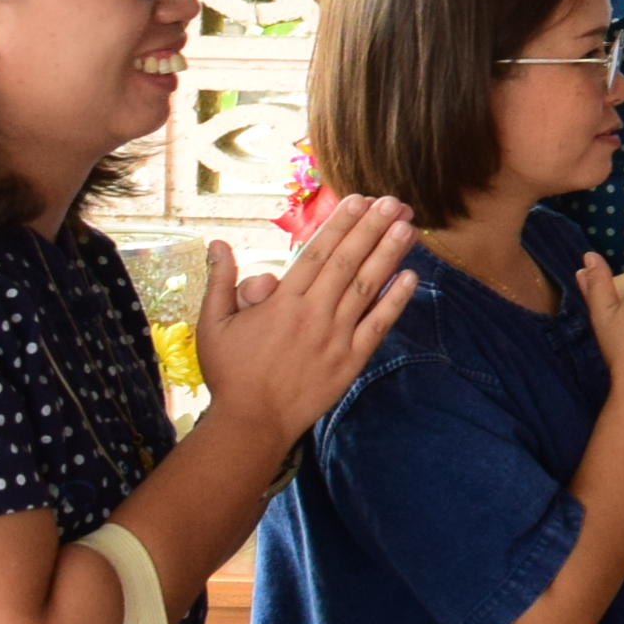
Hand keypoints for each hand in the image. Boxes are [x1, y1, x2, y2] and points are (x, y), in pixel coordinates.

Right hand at [197, 197, 416, 452]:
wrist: (252, 423)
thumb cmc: (230, 373)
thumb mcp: (212, 325)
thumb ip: (219, 281)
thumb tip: (216, 242)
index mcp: (282, 301)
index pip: (317, 252)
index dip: (340, 223)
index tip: (358, 200)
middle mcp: (313, 313)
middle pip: (348, 261)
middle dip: (372, 228)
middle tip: (395, 202)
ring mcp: (336, 336)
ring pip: (367, 286)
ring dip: (389, 254)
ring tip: (409, 227)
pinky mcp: (351, 360)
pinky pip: (378, 325)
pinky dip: (395, 300)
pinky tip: (411, 276)